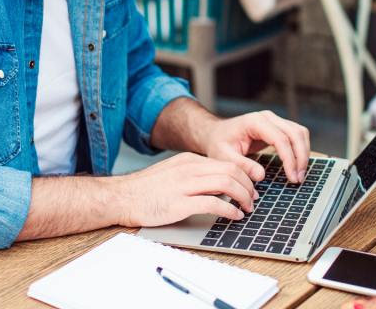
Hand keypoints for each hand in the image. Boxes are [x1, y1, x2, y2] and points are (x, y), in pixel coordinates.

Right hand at [110, 152, 259, 226]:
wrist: (122, 197)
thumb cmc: (146, 189)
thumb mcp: (173, 172)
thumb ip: (194, 175)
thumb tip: (219, 184)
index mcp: (188, 160)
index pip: (226, 163)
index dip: (244, 177)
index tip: (251, 188)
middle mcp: (188, 169)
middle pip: (230, 171)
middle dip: (248, 186)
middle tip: (253, 199)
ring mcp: (184, 186)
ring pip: (225, 184)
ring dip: (242, 197)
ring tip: (247, 208)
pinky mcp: (179, 204)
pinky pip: (213, 204)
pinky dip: (229, 210)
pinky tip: (234, 216)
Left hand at [202, 110, 310, 183]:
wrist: (216, 133)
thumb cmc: (219, 143)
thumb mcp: (224, 156)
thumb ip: (242, 166)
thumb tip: (260, 176)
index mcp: (255, 121)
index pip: (280, 138)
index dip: (289, 158)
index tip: (292, 176)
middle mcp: (268, 118)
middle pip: (295, 134)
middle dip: (300, 157)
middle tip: (298, 178)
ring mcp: (274, 121)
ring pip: (300, 133)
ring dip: (303, 154)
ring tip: (299, 174)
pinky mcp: (278, 127)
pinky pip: (296, 136)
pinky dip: (300, 150)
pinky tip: (297, 165)